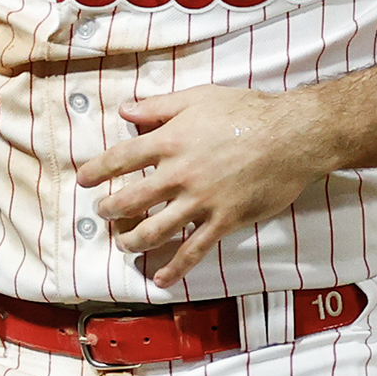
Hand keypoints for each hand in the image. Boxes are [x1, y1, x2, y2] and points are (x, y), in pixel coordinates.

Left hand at [74, 85, 336, 286]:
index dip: (97, 170)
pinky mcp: (224, 220)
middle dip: (109, 210)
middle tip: (100, 213)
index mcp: (170, 141)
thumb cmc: (247, 111)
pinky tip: (160, 278)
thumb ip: (159, 106)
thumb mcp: (199, 97)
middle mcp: (180, 174)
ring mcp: (201, 200)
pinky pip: (194, 249)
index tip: (83, 180)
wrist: (293, 136)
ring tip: (121, 243)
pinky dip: (174, 266)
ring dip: (132, 240)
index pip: (121, 158)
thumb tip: (125, 111)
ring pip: (156, 229)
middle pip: (131, 199)